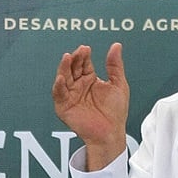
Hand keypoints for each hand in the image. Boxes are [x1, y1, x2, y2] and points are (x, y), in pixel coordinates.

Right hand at [53, 43, 128, 170]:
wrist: (111, 132)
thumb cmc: (115, 111)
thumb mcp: (118, 84)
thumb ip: (115, 65)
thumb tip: (116, 46)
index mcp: (89, 80)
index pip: (83, 64)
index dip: (84, 56)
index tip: (86, 48)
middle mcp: (78, 86)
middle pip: (72, 68)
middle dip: (74, 59)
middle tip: (78, 52)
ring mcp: (70, 96)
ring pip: (63, 78)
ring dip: (64, 68)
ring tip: (67, 58)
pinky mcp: (64, 107)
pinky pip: (58, 95)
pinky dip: (58, 86)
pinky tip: (62, 78)